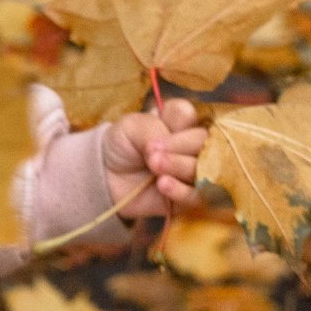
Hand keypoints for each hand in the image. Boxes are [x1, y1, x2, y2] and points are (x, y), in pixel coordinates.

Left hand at [105, 98, 205, 218]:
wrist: (107, 177)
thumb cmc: (122, 145)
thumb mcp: (130, 128)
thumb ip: (152, 130)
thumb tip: (166, 148)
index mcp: (178, 121)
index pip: (188, 114)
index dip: (177, 123)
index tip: (155, 137)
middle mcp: (191, 144)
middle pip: (203, 141)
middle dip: (180, 146)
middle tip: (153, 155)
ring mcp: (193, 170)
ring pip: (203, 167)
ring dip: (179, 166)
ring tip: (154, 167)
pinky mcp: (189, 196)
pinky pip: (197, 195)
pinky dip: (182, 190)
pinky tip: (163, 185)